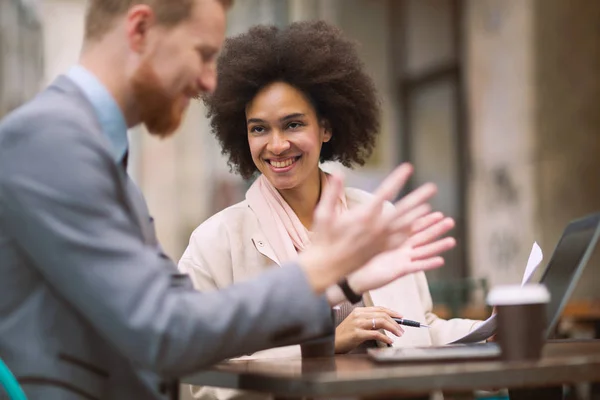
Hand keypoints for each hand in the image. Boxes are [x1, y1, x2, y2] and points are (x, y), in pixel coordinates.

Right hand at [300, 163, 431, 293]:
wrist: (326, 267)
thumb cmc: (323, 239)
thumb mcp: (323, 213)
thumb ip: (332, 193)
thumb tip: (338, 173)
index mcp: (364, 216)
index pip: (385, 193)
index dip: (397, 179)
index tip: (408, 168)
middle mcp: (376, 228)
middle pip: (402, 210)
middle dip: (418, 197)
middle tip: (432, 187)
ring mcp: (380, 241)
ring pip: (405, 226)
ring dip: (418, 216)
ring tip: (430, 208)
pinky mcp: (380, 251)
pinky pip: (399, 241)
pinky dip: (409, 234)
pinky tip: (416, 230)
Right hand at [335, 307, 404, 352]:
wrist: (333, 342)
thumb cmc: (346, 334)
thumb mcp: (357, 323)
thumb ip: (369, 321)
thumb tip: (387, 323)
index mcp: (359, 311)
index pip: (379, 308)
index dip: (392, 312)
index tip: (400, 317)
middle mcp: (359, 315)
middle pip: (382, 314)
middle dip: (395, 322)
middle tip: (402, 329)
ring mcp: (358, 324)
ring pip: (381, 322)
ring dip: (393, 328)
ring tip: (399, 334)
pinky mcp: (357, 333)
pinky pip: (376, 334)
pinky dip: (385, 337)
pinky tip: (390, 341)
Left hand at [348, 211, 455, 293]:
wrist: (352, 274)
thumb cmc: (358, 255)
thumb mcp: (367, 235)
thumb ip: (375, 221)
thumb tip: (376, 204)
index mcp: (394, 239)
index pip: (413, 226)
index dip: (426, 219)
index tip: (438, 212)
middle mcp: (401, 249)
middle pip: (422, 237)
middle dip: (436, 229)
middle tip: (451, 221)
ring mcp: (402, 260)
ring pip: (423, 251)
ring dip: (438, 247)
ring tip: (452, 241)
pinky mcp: (399, 270)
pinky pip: (416, 267)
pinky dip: (428, 264)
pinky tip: (441, 260)